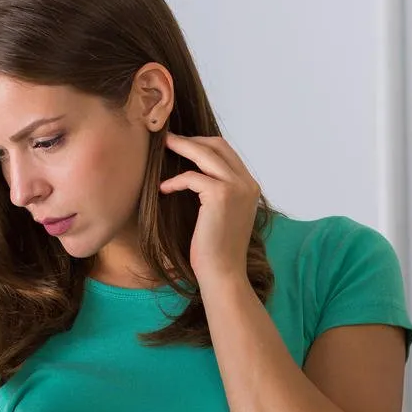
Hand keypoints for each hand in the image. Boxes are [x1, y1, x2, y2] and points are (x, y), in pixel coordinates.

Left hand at [159, 133, 260, 291]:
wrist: (223, 273)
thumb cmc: (216, 250)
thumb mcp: (222, 215)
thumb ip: (217, 192)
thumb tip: (193, 174)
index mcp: (250, 186)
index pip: (227, 151)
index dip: (202, 143)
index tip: (181, 142)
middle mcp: (247, 183)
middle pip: (218, 144)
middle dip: (191, 139)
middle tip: (167, 138)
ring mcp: (237, 188)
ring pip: (205, 153)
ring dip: (181, 147)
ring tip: (162, 146)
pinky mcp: (221, 195)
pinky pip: (192, 177)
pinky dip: (175, 181)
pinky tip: (163, 189)